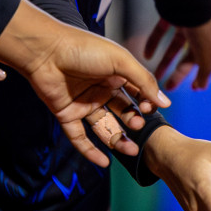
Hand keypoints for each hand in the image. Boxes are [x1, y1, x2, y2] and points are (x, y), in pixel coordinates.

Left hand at [0, 0, 169, 167]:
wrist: (45, 51)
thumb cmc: (84, 49)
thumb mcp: (120, 61)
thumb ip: (144, 81)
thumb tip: (164, 102)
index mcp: (116, 74)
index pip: (137, 93)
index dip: (145, 103)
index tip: (150, 110)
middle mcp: (101, 89)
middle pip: (122, 112)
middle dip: (134, 123)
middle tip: (140, 128)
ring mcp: (84, 103)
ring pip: (104, 127)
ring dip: (117, 140)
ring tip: (132, 151)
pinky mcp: (66, 114)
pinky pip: (80, 137)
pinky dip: (91, 151)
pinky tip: (104, 162)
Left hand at [144, 15, 210, 89]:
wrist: (189, 0)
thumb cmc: (202, 29)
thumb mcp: (208, 55)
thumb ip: (205, 72)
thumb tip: (202, 87)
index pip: (208, 63)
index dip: (200, 76)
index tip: (192, 88)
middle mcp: (201, 33)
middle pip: (189, 57)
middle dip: (178, 73)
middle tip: (168, 87)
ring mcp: (186, 23)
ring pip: (174, 47)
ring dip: (165, 62)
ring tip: (155, 75)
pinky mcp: (172, 16)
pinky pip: (162, 33)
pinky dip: (154, 43)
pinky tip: (147, 55)